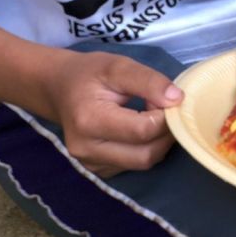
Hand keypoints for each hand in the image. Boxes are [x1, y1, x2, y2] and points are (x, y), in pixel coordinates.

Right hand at [43, 50, 183, 177]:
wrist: (58, 88)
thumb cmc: (88, 73)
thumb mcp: (117, 66)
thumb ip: (148, 80)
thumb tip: (177, 99)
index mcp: (89, 120)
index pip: (142, 131)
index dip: (164, 116)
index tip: (167, 98)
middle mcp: (87, 150)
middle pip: (145, 154)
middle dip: (165, 133)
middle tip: (165, 108)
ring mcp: (91, 165)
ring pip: (142, 163)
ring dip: (157, 141)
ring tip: (151, 115)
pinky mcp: (97, 171)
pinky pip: (133, 165)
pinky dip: (145, 147)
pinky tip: (139, 127)